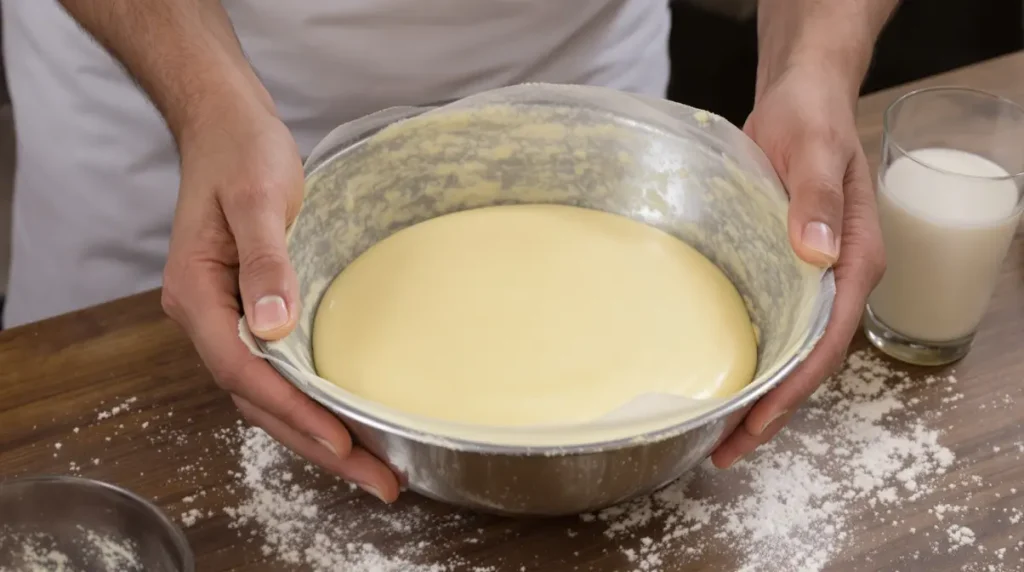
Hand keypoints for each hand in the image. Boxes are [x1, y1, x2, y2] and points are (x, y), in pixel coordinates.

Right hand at [160, 102, 399, 501]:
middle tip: (377, 480)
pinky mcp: (248, 312)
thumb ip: (264, 261)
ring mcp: (226, 318)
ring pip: (266, 395)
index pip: (244, 372)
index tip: (341, 441)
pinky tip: (341, 421)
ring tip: (370, 468)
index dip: (293, 412)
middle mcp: (206, 317)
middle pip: (258, 400)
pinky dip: (307, 404)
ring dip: (314, 435)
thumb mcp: (256, 200)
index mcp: (197, 294)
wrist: (226, 127)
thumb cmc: (238, 154)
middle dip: (316, 445)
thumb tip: (272, 326)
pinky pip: (275, 373)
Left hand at [710, 63, 885, 467]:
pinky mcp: (786, 267)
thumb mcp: (814, 150)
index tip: (756, 422)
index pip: (827, 341)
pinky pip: (775, 323)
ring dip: (761, 391)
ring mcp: (813, 277)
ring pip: (792, 348)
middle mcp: (838, 278)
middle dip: (772, 408)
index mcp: (856, 260)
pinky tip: (724, 374)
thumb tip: (815, 252)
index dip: (793, 388)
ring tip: (718, 432)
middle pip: (810, 360)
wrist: (801, 100)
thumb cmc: (811, 120)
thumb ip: (816, 198)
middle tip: (725, 449)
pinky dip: (753, 355)